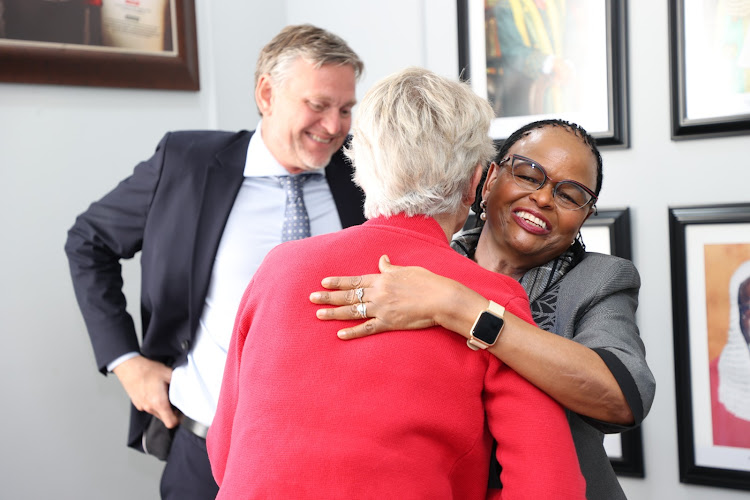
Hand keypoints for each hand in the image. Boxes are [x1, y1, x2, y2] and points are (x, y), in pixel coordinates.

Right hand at [112, 355, 178, 427]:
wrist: (129, 366)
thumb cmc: (147, 369)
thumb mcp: (168, 373)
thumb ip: (179, 382)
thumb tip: (188, 387)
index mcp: (159, 403)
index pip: (171, 423)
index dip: (179, 419)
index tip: (181, 412)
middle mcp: (149, 407)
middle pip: (164, 418)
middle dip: (171, 411)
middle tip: (173, 398)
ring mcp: (142, 406)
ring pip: (156, 412)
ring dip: (161, 406)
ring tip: (162, 392)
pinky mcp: (137, 403)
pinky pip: (148, 407)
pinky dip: (153, 402)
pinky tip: (153, 390)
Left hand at [310, 255, 451, 338]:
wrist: (440, 298)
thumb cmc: (427, 282)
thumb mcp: (407, 270)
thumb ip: (390, 267)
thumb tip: (382, 259)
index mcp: (381, 279)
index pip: (354, 280)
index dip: (337, 281)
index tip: (324, 282)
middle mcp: (377, 293)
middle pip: (348, 295)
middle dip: (328, 297)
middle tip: (312, 298)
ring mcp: (381, 309)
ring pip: (353, 311)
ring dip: (334, 313)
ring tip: (319, 314)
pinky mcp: (388, 323)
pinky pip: (367, 328)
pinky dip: (353, 332)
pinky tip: (340, 334)